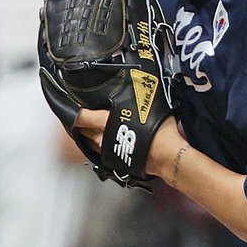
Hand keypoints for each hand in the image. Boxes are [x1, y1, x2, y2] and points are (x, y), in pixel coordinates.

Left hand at [73, 108, 187, 180]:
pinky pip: (101, 152)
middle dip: (82, 124)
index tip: (78, 107)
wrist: (168, 156)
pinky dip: (100, 146)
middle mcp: (102, 138)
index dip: (78, 112)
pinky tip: (107, 142)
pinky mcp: (114, 162)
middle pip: (82, 131)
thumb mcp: (149, 105)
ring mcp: (107, 152)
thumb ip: (136, 97)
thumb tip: (139, 84)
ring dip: (90, 136)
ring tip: (95, 128)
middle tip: (84, 117)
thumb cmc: (159, 131)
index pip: (81, 117)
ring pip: (90, 143)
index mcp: (105, 122)